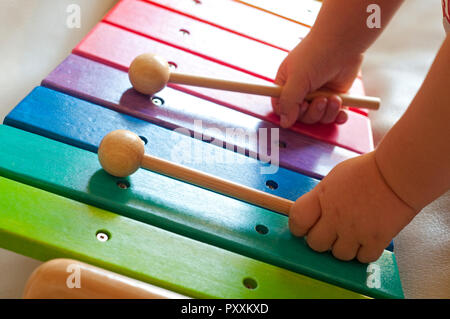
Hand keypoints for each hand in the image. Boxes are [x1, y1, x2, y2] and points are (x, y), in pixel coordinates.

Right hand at [272, 34, 363, 127]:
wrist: (343, 42)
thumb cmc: (316, 54)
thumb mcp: (297, 79)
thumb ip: (289, 102)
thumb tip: (285, 123)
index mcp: (286, 84)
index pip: (281, 108)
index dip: (290, 113)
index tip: (301, 107)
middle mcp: (301, 91)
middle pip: (301, 116)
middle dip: (313, 112)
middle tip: (321, 100)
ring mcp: (318, 95)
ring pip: (319, 117)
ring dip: (327, 113)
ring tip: (334, 98)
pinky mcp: (334, 97)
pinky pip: (334, 115)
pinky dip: (338, 115)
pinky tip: (342, 111)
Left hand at [289, 152, 416, 262]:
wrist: (399, 174)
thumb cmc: (366, 171)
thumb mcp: (334, 178)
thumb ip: (320, 198)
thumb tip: (312, 214)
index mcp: (322, 198)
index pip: (297, 221)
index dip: (298, 227)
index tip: (304, 228)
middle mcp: (336, 217)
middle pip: (315, 244)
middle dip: (321, 240)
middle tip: (330, 232)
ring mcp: (356, 231)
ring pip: (339, 255)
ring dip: (343, 247)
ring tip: (352, 234)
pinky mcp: (376, 241)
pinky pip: (362, 259)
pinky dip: (363, 252)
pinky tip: (366, 239)